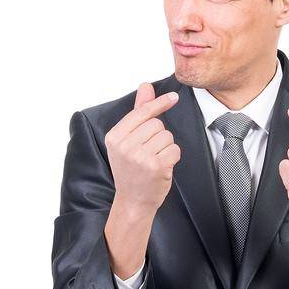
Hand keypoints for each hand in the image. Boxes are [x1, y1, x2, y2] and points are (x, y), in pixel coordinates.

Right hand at [105, 83, 181, 216]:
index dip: (159, 104)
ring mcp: (140, 157)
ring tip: (155, 160)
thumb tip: (145, 87)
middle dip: (159, 135)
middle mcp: (125, 146)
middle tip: (149, 152)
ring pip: (167, 136)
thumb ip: (137, 113)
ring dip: (166, 146)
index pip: (141, 113)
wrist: (132, 202)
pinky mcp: (156, 166)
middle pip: (156, 124)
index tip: (173, 97)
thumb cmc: (131, 170)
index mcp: (115, 137)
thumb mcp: (127, 141)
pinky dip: (173, 157)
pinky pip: (174, 149)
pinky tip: (162, 167)